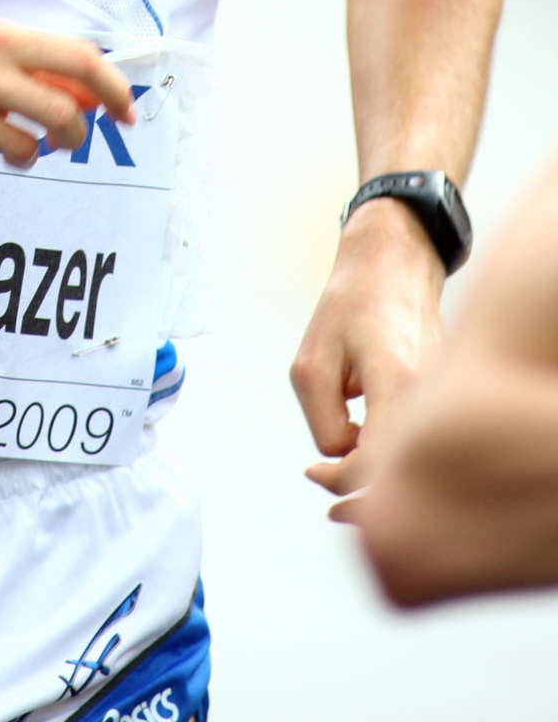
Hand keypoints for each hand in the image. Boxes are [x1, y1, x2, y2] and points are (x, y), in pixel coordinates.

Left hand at [290, 199, 443, 516]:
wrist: (396, 265)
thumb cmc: (351, 303)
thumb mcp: (311, 360)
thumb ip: (321, 419)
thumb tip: (338, 460)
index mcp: (398, 383)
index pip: (373, 467)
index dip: (336, 483)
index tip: (311, 472)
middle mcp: (431, 396)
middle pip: (397, 475)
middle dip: (359, 488)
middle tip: (325, 485)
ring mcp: (442, 398)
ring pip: (407, 458)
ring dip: (373, 465)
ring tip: (341, 448)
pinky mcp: (443, 400)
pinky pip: (415, 439)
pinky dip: (389, 447)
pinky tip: (365, 433)